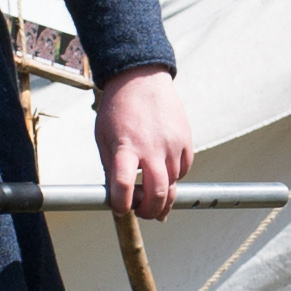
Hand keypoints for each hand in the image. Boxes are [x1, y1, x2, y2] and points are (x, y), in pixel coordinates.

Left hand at [95, 65, 192, 218]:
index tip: (120, 208)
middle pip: (157, 192)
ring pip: (173, 184)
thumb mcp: (104, 138)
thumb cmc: (118, 109)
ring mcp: (172, 144)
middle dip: (150, 211)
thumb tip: (118, 197)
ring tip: (151, 192)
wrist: (141, 78)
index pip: (124, 185)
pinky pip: (184, 170)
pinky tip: (164, 173)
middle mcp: (152, 147)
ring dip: (162, 194)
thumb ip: (111, 168)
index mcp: (126, 146)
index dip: (122, 204)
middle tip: (142, 212)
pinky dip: (175, 177)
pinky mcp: (186, 140)